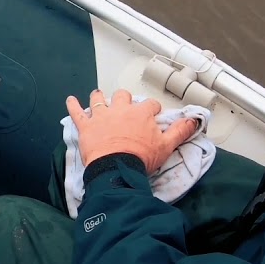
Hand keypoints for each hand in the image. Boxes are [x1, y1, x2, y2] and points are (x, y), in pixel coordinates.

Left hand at [66, 90, 198, 171]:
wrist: (116, 168)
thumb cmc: (141, 158)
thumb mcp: (167, 146)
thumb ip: (180, 131)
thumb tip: (194, 120)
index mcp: (141, 113)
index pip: (149, 105)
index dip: (151, 109)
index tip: (152, 115)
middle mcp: (121, 109)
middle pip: (123, 96)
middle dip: (125, 99)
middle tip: (125, 107)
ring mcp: (101, 116)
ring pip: (99, 99)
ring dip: (99, 97)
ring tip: (99, 97)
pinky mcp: (86, 126)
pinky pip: (76, 112)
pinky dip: (73, 105)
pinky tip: (70, 99)